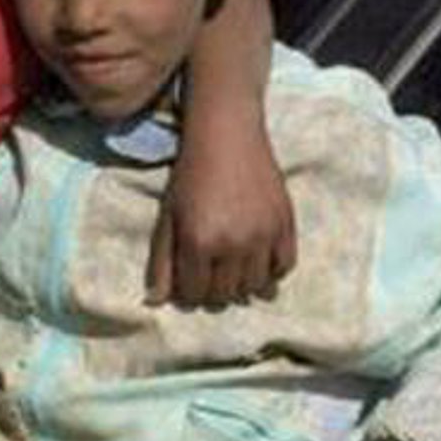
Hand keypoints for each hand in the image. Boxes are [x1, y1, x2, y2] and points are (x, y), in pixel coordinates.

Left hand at [150, 117, 296, 307]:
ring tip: (233, 274)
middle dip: (214, 293)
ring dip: (243, 287)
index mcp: (198, 243)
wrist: (227, 137)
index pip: (195, 295)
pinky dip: (273, 272)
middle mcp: (232, 244)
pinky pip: (285, 266)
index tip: (189, 284)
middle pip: (225, 295)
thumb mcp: (167, 219)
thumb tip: (154, 303)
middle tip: (211, 279)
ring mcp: (263, 235)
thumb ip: (162, 263)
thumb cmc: (190, 177)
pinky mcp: (285, 223)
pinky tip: (260, 264)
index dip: (189, 295)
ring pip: (256, 287)